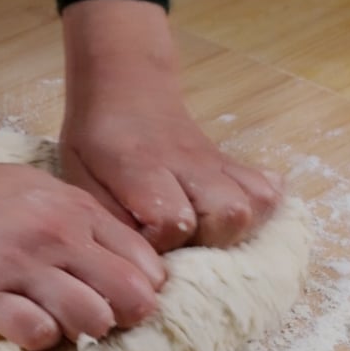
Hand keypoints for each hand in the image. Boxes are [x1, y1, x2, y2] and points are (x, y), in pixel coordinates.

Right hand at [0, 83, 164, 350]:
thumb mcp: (36, 188)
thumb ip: (79, 220)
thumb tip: (120, 264)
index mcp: (74, 208)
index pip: (146, 264)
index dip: (141, 290)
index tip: (121, 299)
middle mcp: (56, 235)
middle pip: (131, 298)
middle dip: (123, 318)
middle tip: (97, 319)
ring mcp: (19, 265)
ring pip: (92, 320)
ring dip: (80, 331)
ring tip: (56, 322)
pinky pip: (38, 335)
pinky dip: (38, 340)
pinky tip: (20, 324)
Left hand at [61, 0, 282, 251]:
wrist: (124, 91)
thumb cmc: (95, 141)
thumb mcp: (80, 176)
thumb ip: (107, 217)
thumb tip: (139, 259)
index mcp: (141, 168)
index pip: (174, 220)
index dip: (161, 242)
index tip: (142, 240)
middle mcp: (187, 164)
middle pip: (229, 215)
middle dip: (209, 243)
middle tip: (181, 244)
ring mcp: (215, 161)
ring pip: (258, 203)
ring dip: (237, 231)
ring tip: (207, 236)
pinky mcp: (232, 162)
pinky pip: (269, 188)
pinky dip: (260, 211)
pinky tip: (228, 219)